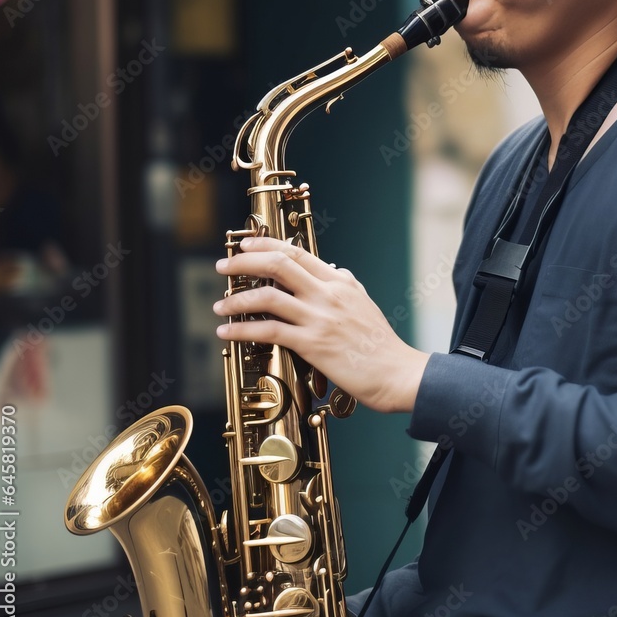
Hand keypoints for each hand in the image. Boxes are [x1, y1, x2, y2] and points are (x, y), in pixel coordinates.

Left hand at [214, 236, 428, 413]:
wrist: (396, 371)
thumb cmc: (381, 344)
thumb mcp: (365, 303)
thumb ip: (346, 284)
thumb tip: (335, 270)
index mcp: (340, 282)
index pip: (297, 252)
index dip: (266, 245)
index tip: (246, 244)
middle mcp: (328, 293)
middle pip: (278, 264)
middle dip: (244, 261)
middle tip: (223, 266)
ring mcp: (319, 318)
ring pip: (268, 296)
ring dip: (237, 299)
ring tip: (220, 305)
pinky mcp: (312, 344)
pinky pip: (269, 332)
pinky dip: (242, 330)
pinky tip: (227, 332)